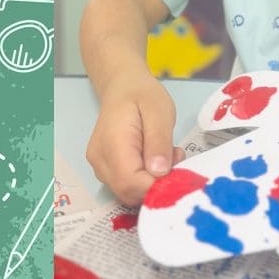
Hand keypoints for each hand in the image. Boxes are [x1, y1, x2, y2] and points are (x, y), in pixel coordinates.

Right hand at [85, 74, 185, 205]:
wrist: (123, 86)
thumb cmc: (142, 95)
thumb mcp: (159, 111)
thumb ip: (159, 141)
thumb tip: (159, 172)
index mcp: (112, 144)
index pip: (130, 182)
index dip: (156, 186)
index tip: (178, 171)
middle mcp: (100, 160)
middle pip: (128, 192)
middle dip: (157, 184)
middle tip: (175, 158)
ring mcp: (100, 166)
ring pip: (128, 191)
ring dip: (152, 182)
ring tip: (167, 154)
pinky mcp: (105, 168)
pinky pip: (126, 184)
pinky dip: (145, 179)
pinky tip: (156, 159)